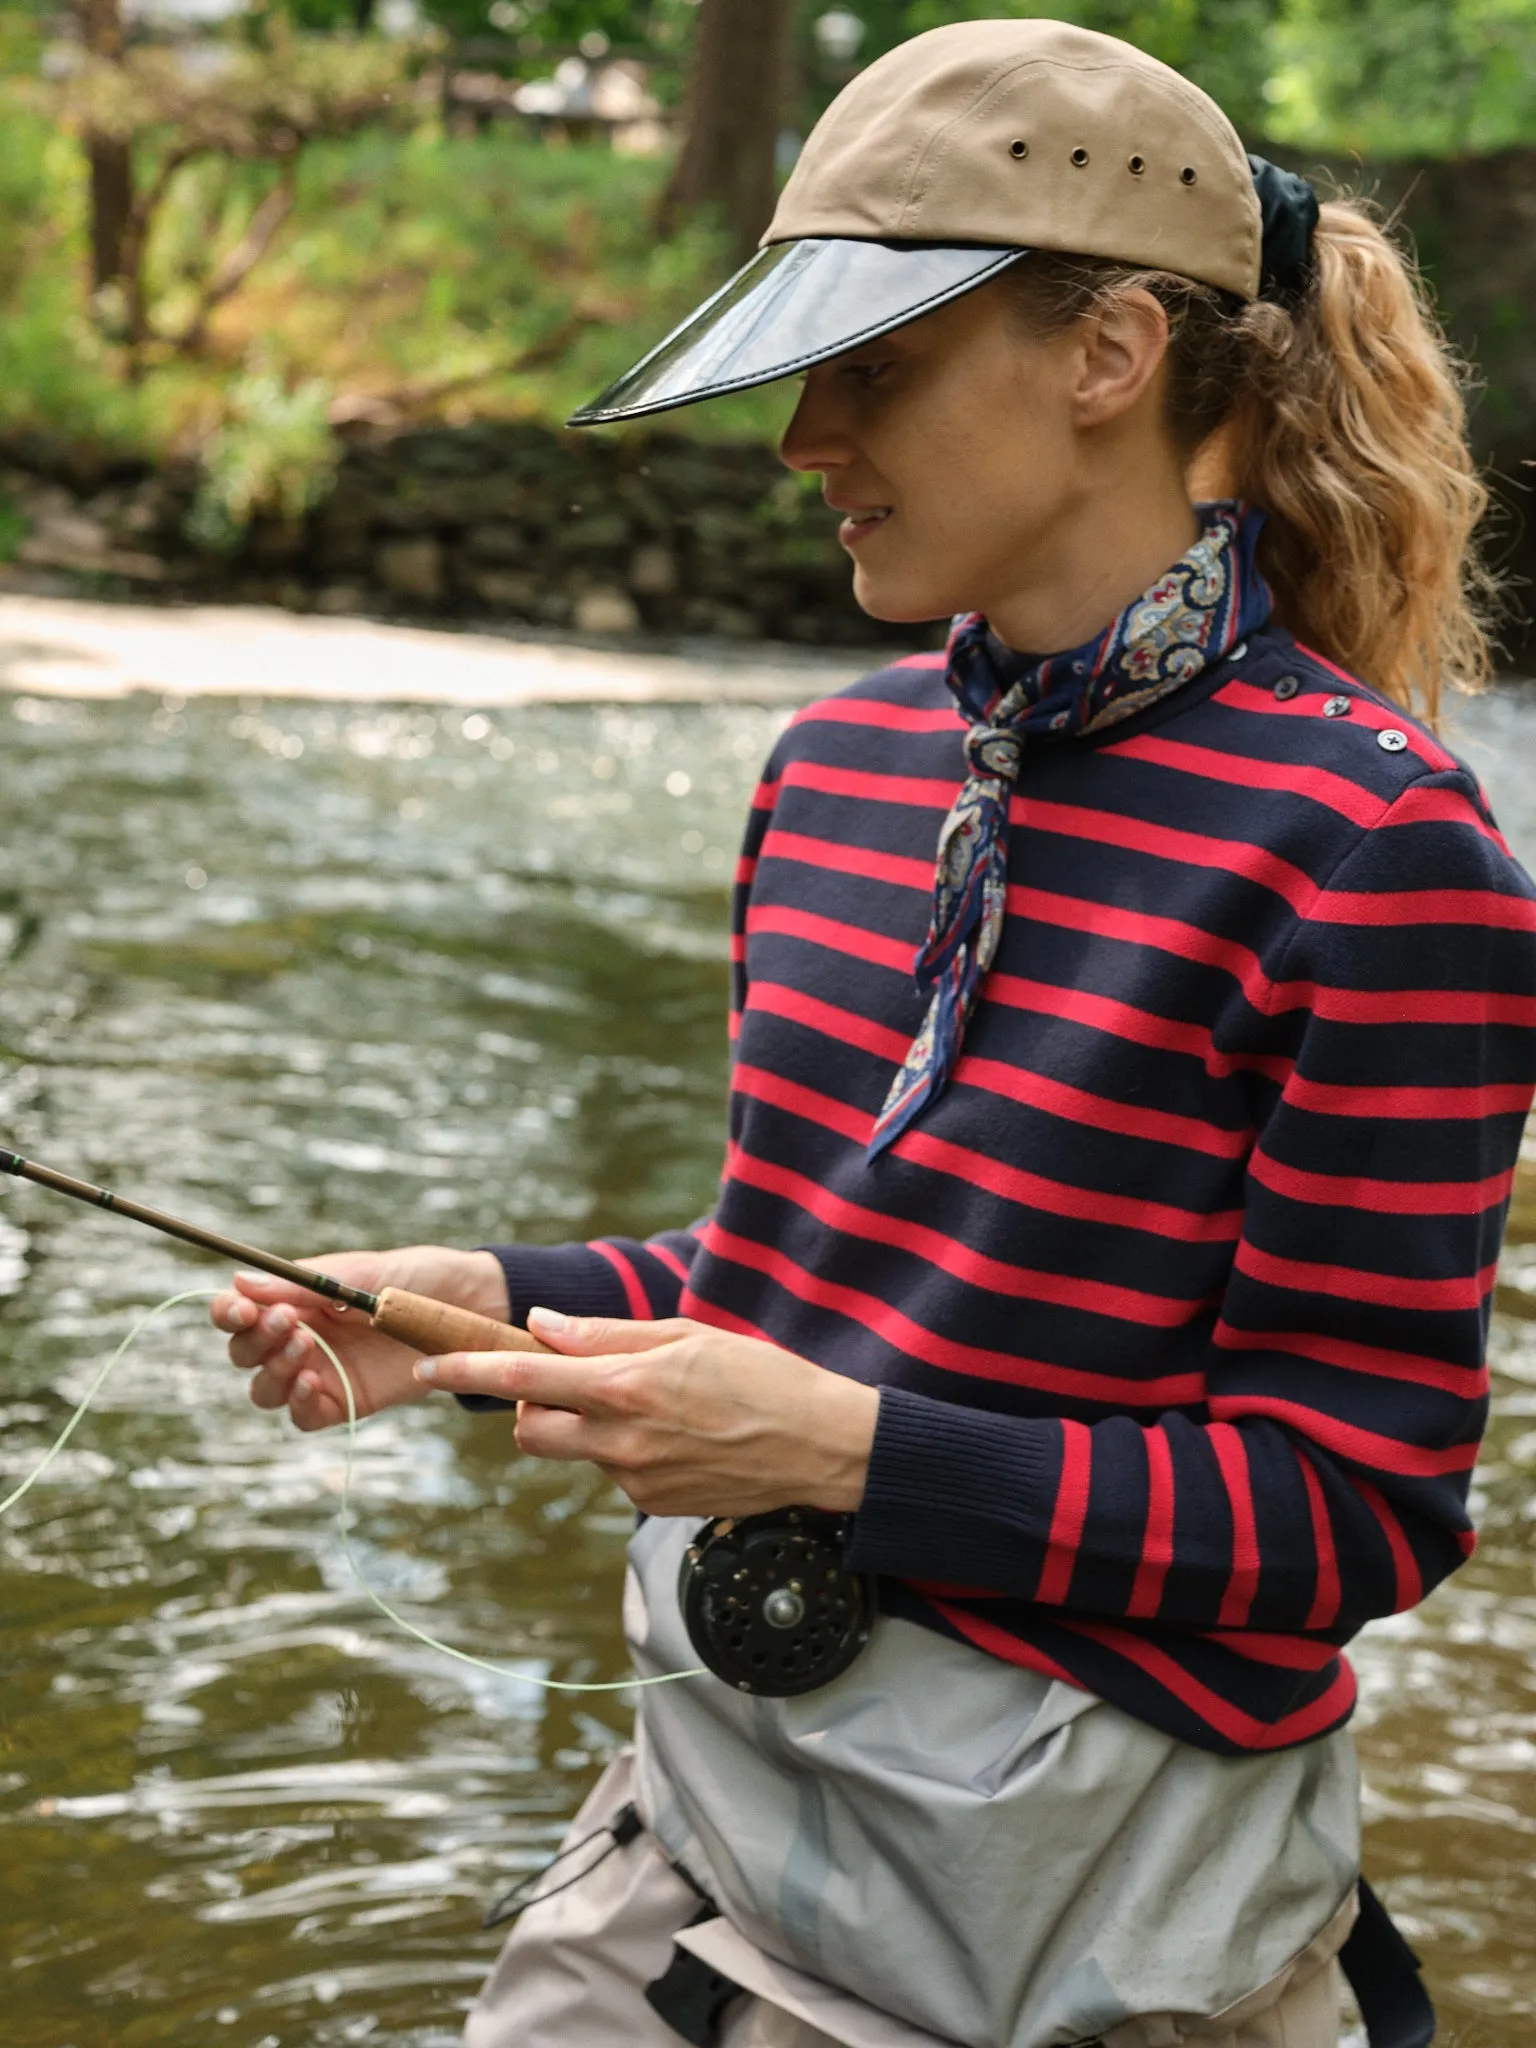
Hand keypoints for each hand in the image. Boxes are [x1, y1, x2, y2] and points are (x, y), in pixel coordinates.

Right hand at [211, 1245, 508, 1432]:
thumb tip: (239, 1281)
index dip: (228, 1313)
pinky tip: (313, 1383)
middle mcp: (299, 1339)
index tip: (239, 1310)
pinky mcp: (344, 1402)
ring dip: (273, 1371)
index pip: (240, 1312)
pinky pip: (303, 1416)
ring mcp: (320, 1373)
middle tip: (288, 1322)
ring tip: (305, 1347)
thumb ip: (303, 1283)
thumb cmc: (413, 1279)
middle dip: (255, 1341)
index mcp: (295, 1301)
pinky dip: (299, 1403)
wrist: (466, 1307)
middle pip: (245, 1354)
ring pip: (266, 1389)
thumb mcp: (358, 1273)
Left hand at [415, 1309, 878, 1518]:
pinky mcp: (654, 1506)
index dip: (466, 1371)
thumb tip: (542, 1329)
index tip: (427, 1363)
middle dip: (527, 1405)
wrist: (822, 1447)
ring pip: (575, 1451)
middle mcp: (621, 1441)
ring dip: (585, 1426)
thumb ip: (606, 1335)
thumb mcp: (686, 1335)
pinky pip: (615, 1473)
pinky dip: (626, 1449)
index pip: (522, 1379)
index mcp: (625, 1388)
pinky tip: (678, 1433)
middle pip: (530, 1430)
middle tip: (561, 1379)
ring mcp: (636, 1481)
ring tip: (650, 1402)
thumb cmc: (764, 1377)